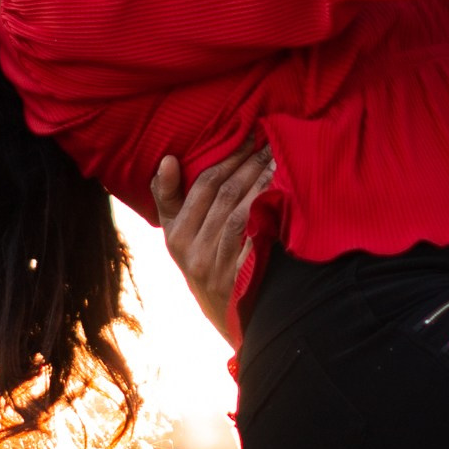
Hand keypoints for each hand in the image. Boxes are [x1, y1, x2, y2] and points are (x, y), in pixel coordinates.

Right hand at [152, 138, 272, 336]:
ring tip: (276, 162)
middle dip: (248, 164)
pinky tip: (281, 195)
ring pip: (239, 212)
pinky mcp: (235, 278)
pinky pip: (253, 238)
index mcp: (175, 233)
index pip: (202, 185)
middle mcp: (190, 250)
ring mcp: (213, 265)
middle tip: (268, 142)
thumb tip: (167, 159)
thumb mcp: (177, 234)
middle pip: (223, 194)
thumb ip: (169, 197)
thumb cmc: (200, 260)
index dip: (226, 158)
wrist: (222, 312)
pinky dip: (266, 213)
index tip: (246, 135)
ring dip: (260, 183)